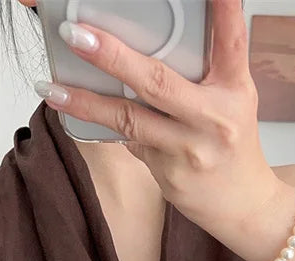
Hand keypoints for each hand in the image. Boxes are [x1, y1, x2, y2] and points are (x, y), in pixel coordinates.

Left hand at [34, 0, 280, 237]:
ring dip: (86, 102)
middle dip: (113, 57)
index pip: (230, 40)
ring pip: (130, 119)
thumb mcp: (230, 99)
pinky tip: (70, 110)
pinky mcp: (170, 173)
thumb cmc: (231, 145)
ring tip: (51, 87)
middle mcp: (214, 116)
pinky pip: (129, 141)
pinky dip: (101, 123)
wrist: (244, 207)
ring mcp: (189, 148)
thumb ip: (199, 72)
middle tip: (76, 35)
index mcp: (235, 88)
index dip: (223, 9)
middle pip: (158, 82)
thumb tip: (146, 42)